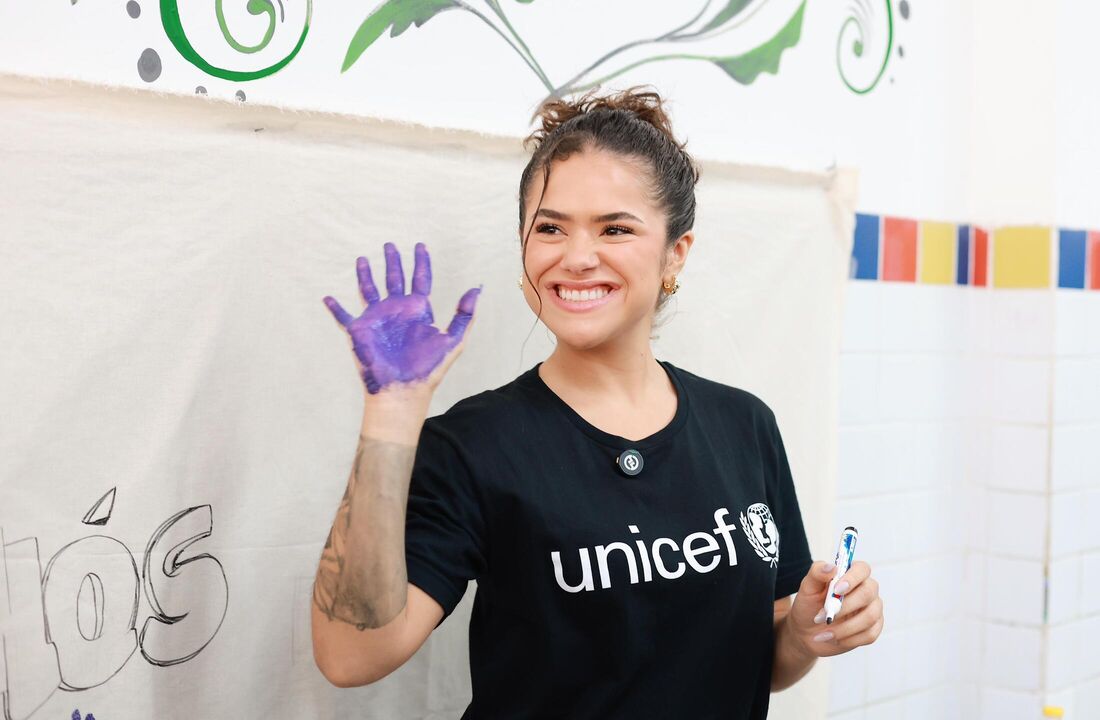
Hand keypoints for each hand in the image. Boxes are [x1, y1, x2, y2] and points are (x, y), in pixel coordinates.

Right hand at [323, 242, 480, 394]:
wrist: (403, 389)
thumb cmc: (428, 369)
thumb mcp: (453, 340)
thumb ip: (465, 315)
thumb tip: (477, 289)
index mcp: (418, 310)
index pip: (421, 279)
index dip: (421, 262)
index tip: (421, 246)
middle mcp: (397, 311)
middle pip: (395, 279)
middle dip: (393, 261)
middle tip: (390, 245)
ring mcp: (377, 319)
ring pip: (369, 290)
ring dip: (366, 275)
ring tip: (363, 259)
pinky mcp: (359, 330)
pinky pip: (343, 315)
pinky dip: (335, 307)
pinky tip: (327, 297)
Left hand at [785, 560, 882, 657]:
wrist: (807, 631)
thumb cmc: (809, 605)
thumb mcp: (807, 588)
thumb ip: (817, 573)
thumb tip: (831, 567)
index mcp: (851, 574)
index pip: (862, 569)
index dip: (852, 578)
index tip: (837, 590)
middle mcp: (866, 589)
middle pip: (868, 593)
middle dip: (845, 607)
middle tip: (823, 616)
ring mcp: (872, 609)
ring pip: (869, 616)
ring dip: (844, 627)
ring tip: (825, 631)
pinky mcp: (873, 628)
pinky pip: (869, 634)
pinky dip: (848, 639)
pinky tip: (833, 638)